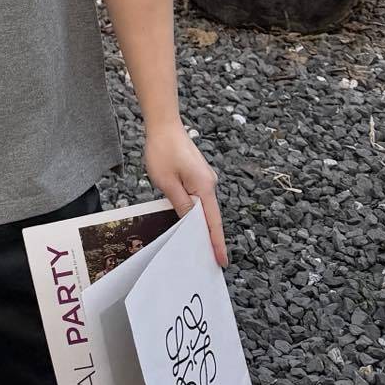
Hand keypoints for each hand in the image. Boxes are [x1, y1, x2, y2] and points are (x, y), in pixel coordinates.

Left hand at [145, 119, 226, 267]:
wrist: (164, 123)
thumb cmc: (163, 150)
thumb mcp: (167, 182)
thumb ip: (181, 205)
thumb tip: (191, 223)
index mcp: (204, 186)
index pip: (213, 222)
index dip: (216, 243)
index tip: (221, 261)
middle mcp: (209, 182)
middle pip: (209, 215)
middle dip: (206, 236)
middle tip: (203, 260)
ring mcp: (204, 177)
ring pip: (202, 205)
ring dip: (197, 221)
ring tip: (191, 242)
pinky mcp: (197, 173)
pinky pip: (198, 196)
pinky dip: (193, 208)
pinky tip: (185, 217)